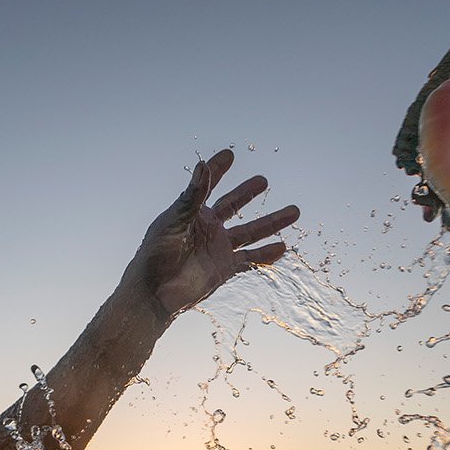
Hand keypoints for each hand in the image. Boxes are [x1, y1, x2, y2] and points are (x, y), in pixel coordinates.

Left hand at [128, 149, 299, 316]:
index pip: (209, 186)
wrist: (155, 293)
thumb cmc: (156, 254)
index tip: (229, 155)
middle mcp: (208, 228)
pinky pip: (250, 260)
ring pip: (251, 231)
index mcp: (193, 213)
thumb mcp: (175, 220)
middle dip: (248, 193)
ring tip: (294, 211)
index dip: (219, 170)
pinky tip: (282, 248)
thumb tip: (205, 165)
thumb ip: (193, 195)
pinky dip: (266, 255)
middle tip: (263, 181)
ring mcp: (218, 248)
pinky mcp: (224, 268)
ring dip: (272, 222)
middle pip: (234, 206)